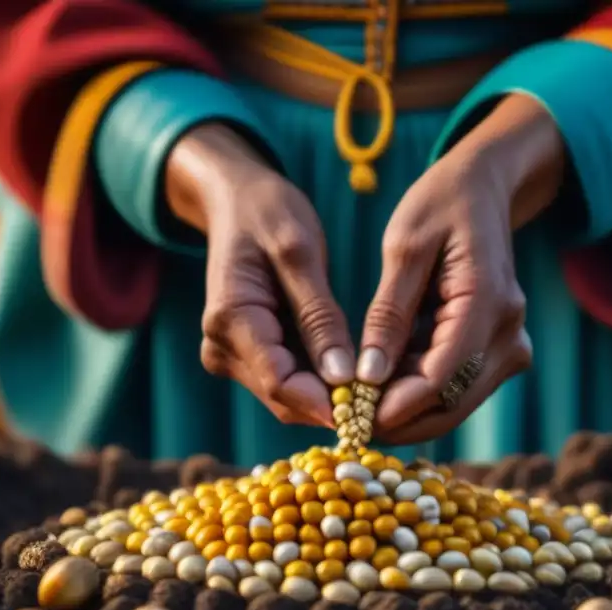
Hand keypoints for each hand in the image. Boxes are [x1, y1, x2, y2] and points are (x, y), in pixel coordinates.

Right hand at [167, 125, 354, 426]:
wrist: (236, 200)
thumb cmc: (268, 213)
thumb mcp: (299, 253)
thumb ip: (319, 316)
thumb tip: (341, 377)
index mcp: (230, 319)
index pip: (279, 381)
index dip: (325, 403)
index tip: (374, 407)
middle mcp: (221, 347)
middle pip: (283, 397)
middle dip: (333, 404)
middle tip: (390, 400)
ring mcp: (231, 354)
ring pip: (287, 395)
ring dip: (330, 395)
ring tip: (381, 384)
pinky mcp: (247, 354)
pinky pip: (288, 378)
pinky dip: (321, 380)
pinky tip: (357, 369)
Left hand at [357, 94, 565, 443]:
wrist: (486, 189)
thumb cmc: (441, 205)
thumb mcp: (404, 249)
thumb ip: (388, 314)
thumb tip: (368, 376)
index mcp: (487, 302)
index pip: (441, 377)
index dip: (396, 406)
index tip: (350, 418)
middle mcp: (508, 333)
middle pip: (451, 403)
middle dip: (398, 419)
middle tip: (345, 423)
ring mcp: (509, 346)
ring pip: (454, 403)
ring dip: (406, 411)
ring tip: (355, 406)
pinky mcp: (498, 352)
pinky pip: (456, 387)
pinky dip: (417, 393)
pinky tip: (379, 387)